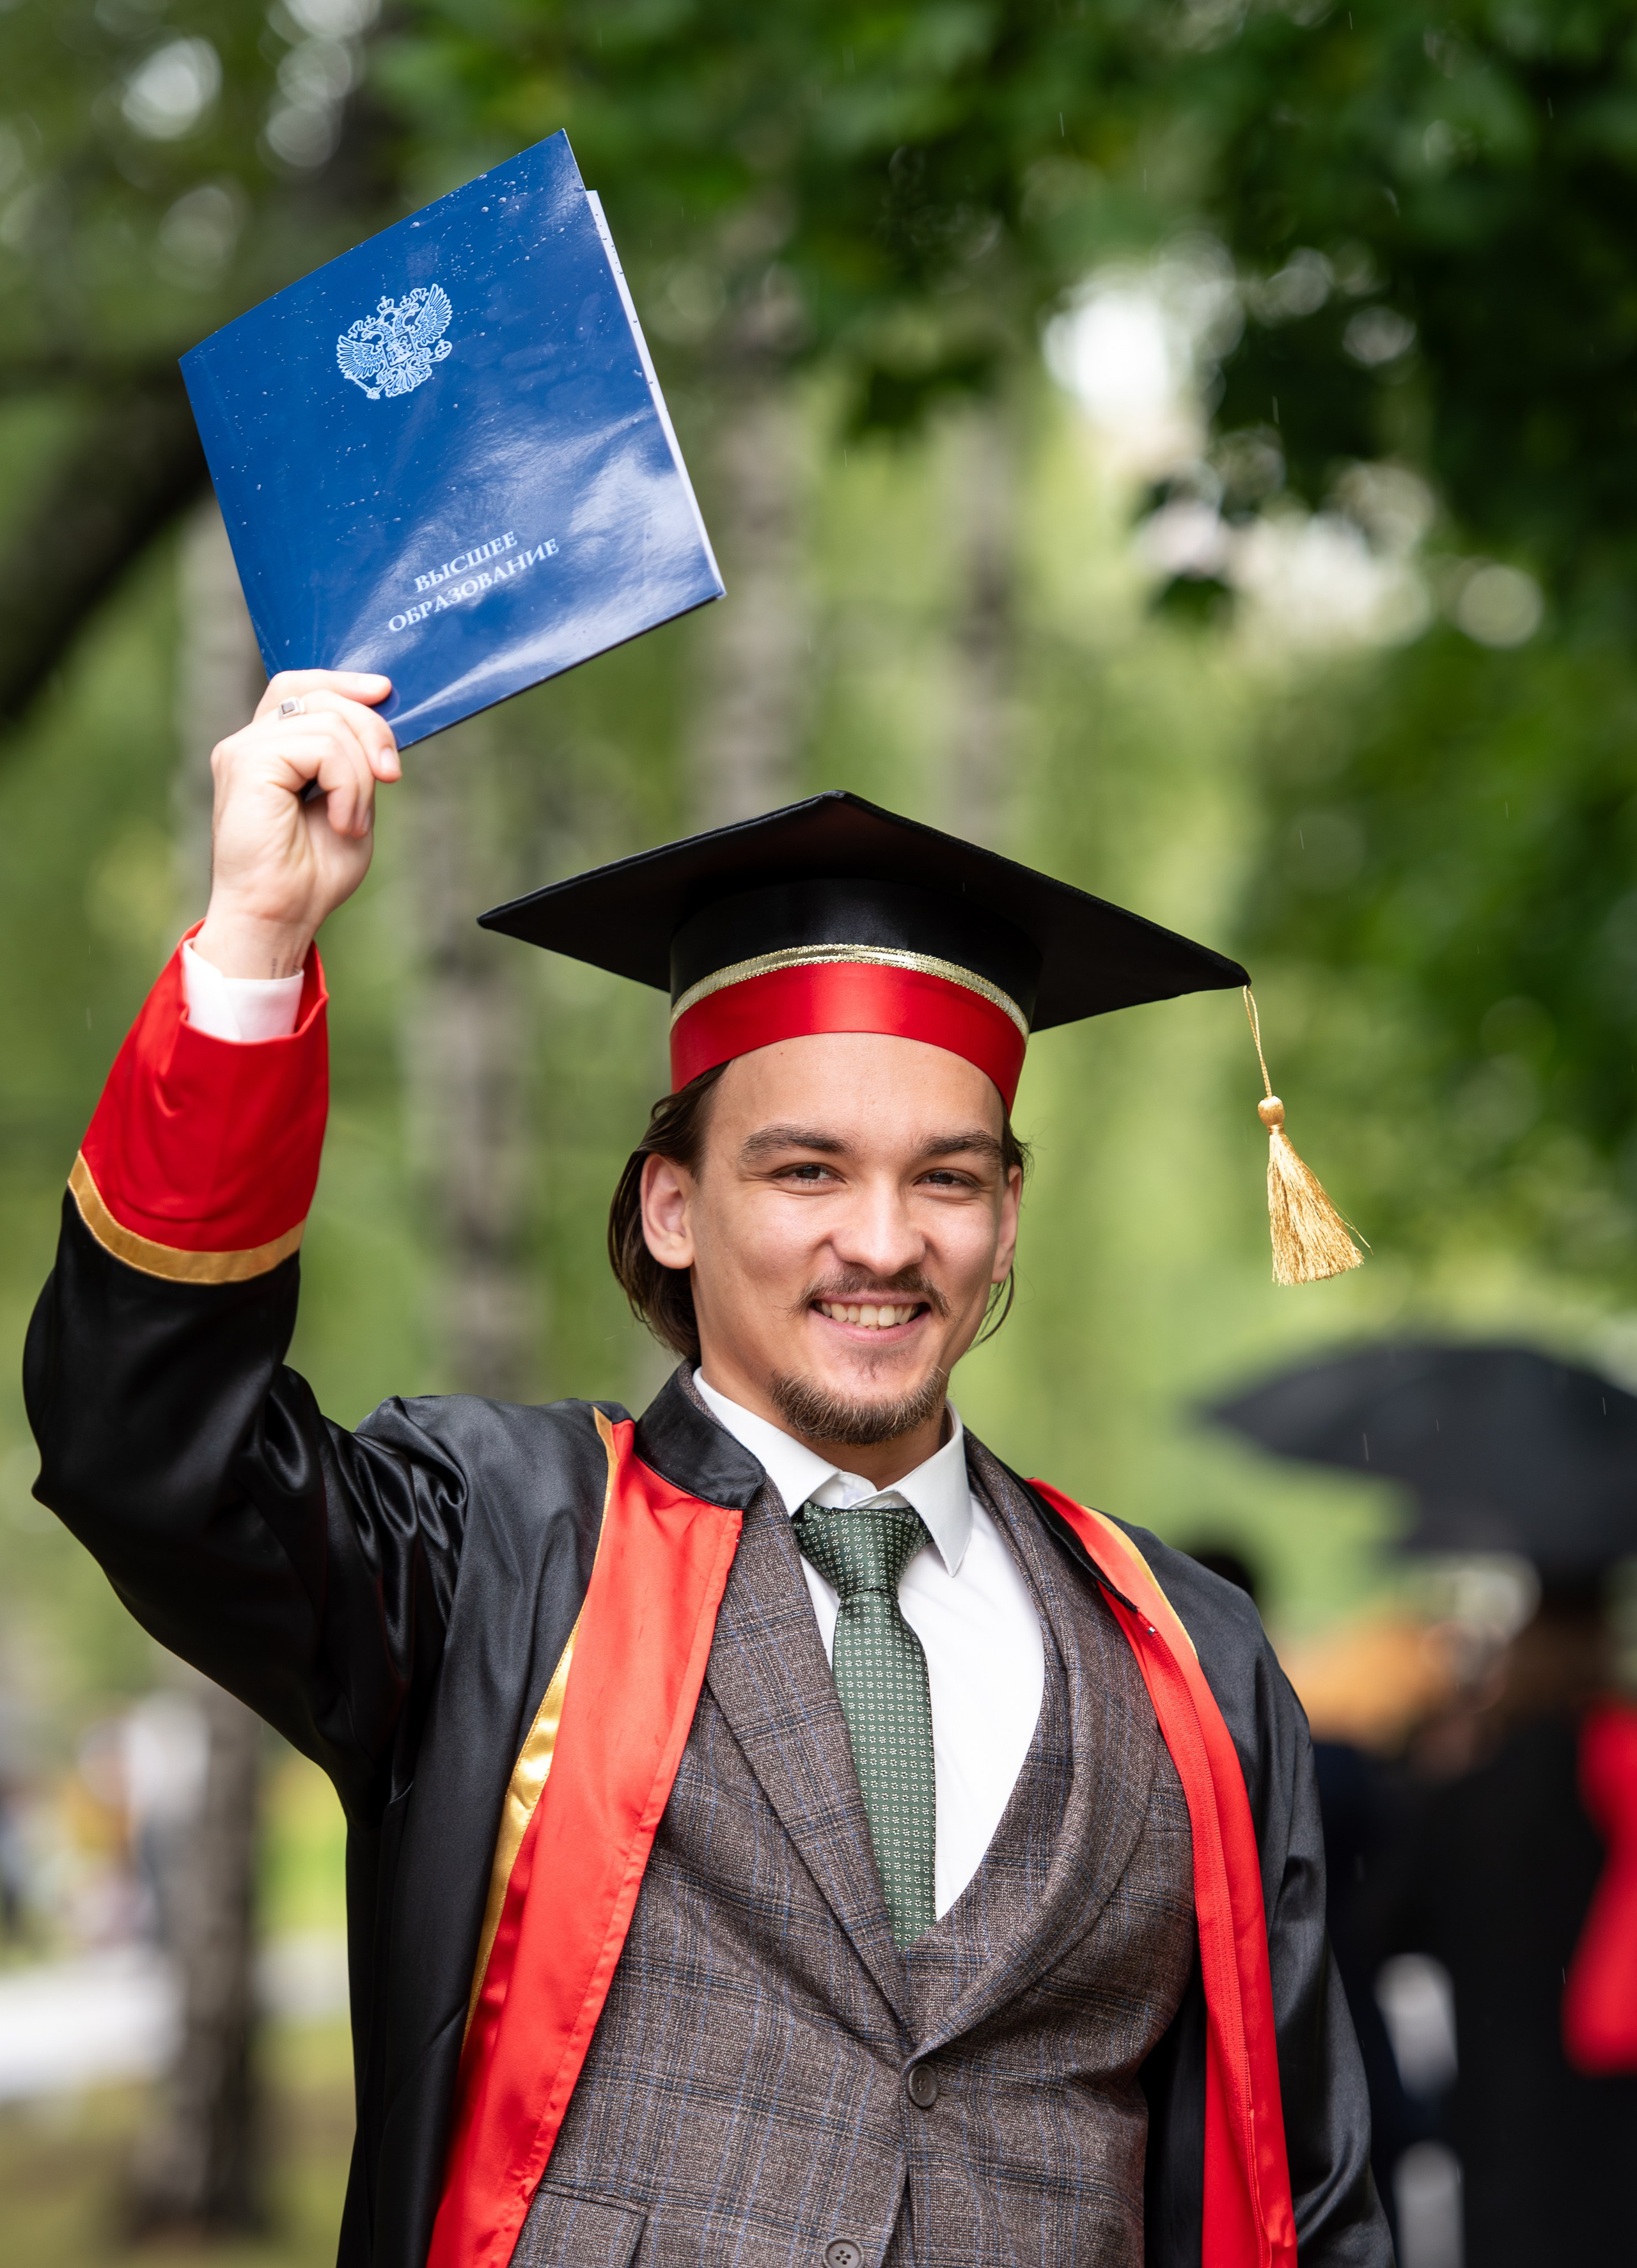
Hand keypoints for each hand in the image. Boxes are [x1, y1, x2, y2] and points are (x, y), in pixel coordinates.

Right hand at [193, 670, 398, 978]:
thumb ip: (356, 764)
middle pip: (320, 694)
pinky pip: (322, 746)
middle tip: (391, 775)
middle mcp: (249, 743)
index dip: (343, 681)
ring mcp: (243, 750)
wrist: (278, 917)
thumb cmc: (309, 877)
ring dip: (360, 775)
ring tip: (351, 821)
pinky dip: (347, 785)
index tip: (384, 692)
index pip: (300, 686)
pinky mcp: (246, 762)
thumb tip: (378, 726)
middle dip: (371, 728)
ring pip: (329, 722)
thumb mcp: (350, 806)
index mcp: (270, 750)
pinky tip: (341, 822)